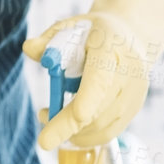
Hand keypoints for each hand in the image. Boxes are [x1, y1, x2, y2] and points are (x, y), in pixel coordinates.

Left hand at [22, 0, 163, 150]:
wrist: (127, 36)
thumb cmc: (91, 34)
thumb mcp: (68, 28)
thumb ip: (48, 40)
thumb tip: (29, 49)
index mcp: (110, 48)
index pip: (100, 78)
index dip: (87, 99)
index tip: (77, 116)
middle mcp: (129, 73)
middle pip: (98, 109)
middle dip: (66, 125)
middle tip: (42, 128)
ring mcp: (134, 94)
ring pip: (102, 125)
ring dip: (72, 131)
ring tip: (47, 116)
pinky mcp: (133, 108)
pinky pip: (108, 132)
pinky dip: (84, 136)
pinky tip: (67, 127)